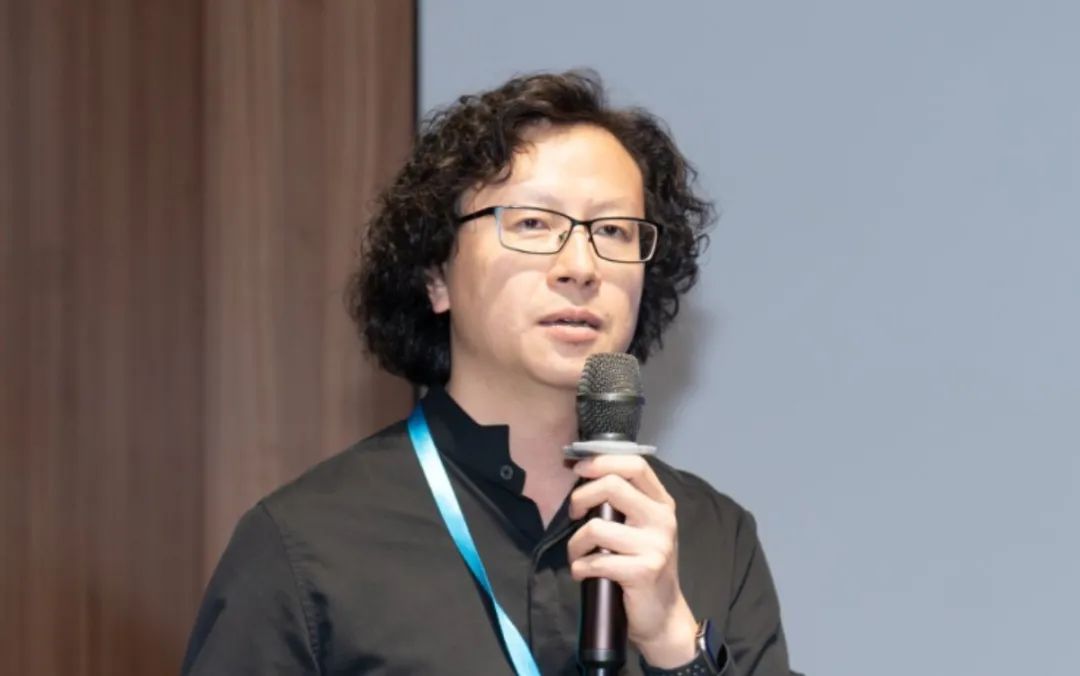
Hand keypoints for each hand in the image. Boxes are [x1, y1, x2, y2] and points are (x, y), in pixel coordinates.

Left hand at [566, 455, 697, 668]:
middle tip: (573, 514)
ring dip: (575, 544)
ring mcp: (656, 545)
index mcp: (662, 503)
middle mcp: (662, 519)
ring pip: (595, 527)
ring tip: (579, 556)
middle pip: (612, 485)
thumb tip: (582, 474)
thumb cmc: (644, 566)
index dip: (602, 461)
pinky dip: (580, 567)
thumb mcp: (641, 529)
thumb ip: (622, 503)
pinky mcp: (644, 571)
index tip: (579, 469)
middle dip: (580, 498)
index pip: (635, 465)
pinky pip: (595, 561)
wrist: (663, 615)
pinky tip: (584, 573)